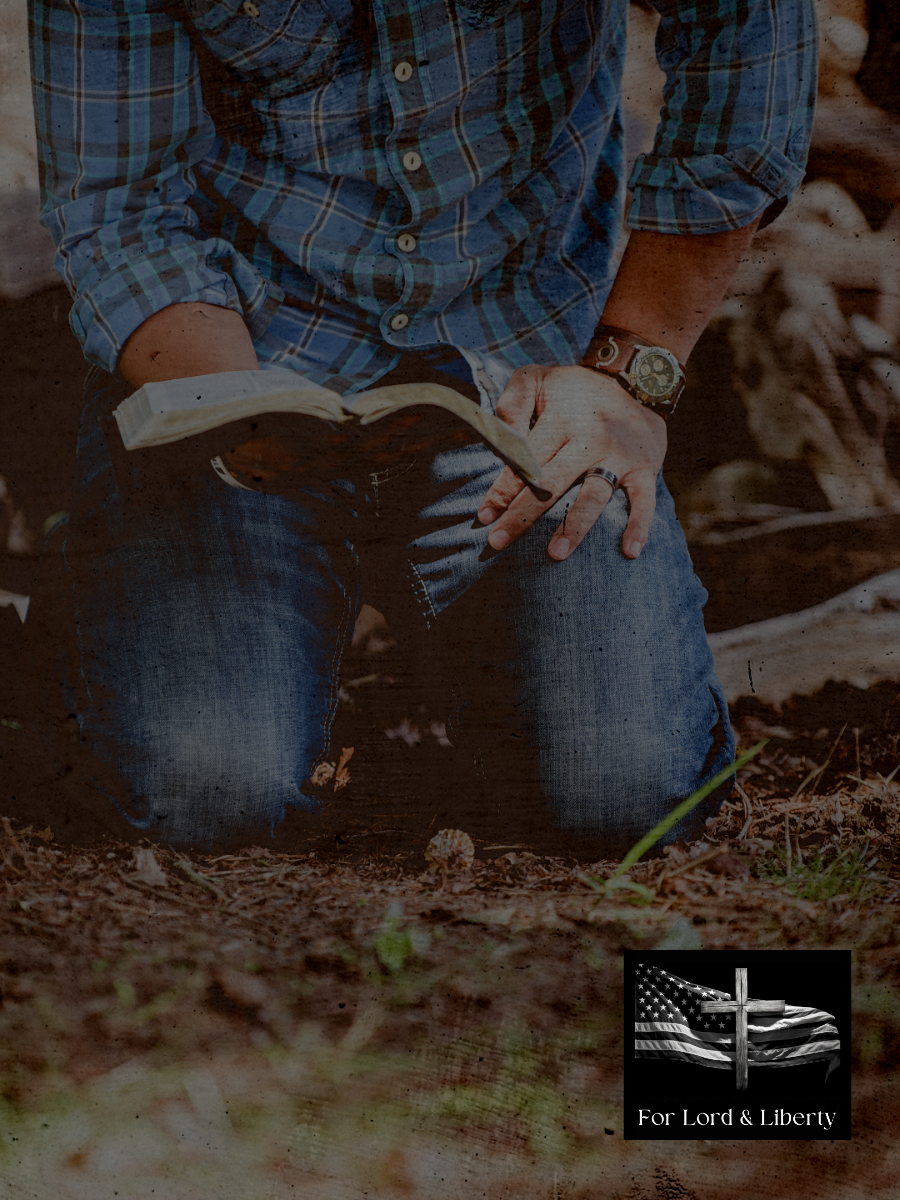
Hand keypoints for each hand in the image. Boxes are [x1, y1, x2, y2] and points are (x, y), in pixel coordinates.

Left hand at [476, 364, 666, 559]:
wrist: (637, 379)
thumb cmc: (575, 389)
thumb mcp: (538, 378)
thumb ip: (513, 402)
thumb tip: (498, 435)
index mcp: (562, 419)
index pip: (526, 460)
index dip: (502, 489)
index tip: (484, 516)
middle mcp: (591, 439)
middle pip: (552, 484)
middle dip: (523, 516)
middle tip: (497, 542)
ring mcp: (619, 456)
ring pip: (594, 496)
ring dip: (576, 527)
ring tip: (556, 553)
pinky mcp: (645, 469)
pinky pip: (644, 501)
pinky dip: (639, 526)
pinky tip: (629, 552)